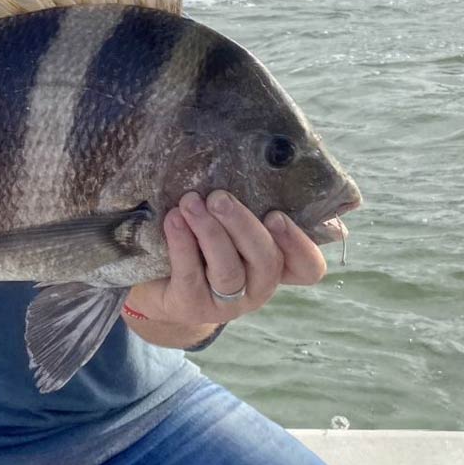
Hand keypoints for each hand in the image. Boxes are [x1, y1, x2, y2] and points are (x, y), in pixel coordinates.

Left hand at [126, 190, 326, 325]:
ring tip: (190, 202)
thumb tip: (239, 159)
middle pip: (266, 261)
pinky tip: (173, 220)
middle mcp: (258, 287)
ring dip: (210, 232)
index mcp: (275, 264)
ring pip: (229, 270)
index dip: (300, 244)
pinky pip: (191, 275)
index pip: (308, 267)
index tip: (276, 214)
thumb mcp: (227, 224)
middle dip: (243, 225)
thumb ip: (242, 205)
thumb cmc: (201, 243)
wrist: (155, 286)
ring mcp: (227, 302)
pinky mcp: (193, 306)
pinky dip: (182, 244)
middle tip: (219, 197)